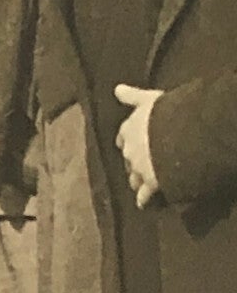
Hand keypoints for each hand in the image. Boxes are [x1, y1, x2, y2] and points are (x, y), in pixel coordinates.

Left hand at [115, 83, 164, 208]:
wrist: (175, 134)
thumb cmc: (165, 112)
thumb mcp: (149, 100)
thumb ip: (132, 96)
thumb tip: (116, 88)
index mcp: (130, 129)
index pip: (123, 136)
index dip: (126, 140)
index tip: (126, 143)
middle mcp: (130, 150)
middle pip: (127, 158)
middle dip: (130, 161)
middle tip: (136, 164)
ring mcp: (138, 167)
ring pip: (133, 177)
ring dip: (135, 180)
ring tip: (138, 184)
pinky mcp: (151, 182)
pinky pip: (145, 194)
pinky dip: (143, 199)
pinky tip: (142, 204)